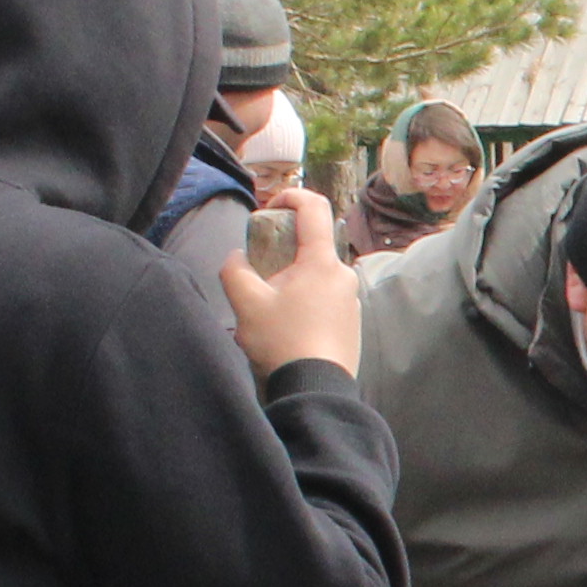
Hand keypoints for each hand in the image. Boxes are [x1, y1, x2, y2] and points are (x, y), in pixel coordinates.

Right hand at [218, 183, 364, 377]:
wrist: (315, 389)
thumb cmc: (281, 342)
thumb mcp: (245, 303)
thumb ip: (234, 269)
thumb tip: (237, 257)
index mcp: (322, 261)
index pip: (313, 206)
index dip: (290, 196)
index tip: (269, 209)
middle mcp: (344, 274)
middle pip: (312, 245)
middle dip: (283, 250)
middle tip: (260, 273)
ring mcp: (352, 299)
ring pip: (318, 274)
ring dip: (293, 280)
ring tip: (272, 308)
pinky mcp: (352, 321)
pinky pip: (327, 297)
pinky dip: (306, 300)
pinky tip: (289, 327)